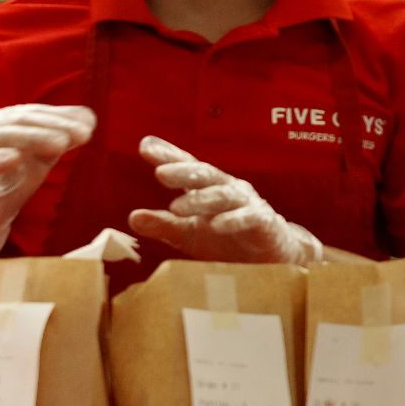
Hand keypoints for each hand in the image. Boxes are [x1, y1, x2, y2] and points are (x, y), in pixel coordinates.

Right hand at [0, 104, 96, 271]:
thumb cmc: (11, 183)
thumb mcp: (41, 158)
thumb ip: (60, 137)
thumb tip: (89, 118)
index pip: (31, 113)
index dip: (60, 117)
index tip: (90, 125)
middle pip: (18, 120)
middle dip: (52, 125)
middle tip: (83, 134)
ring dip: (32, 138)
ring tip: (61, 144)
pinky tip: (17, 157)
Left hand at [127, 137, 322, 264]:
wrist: (272, 259)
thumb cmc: (226, 241)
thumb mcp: (188, 235)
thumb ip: (163, 225)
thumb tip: (132, 217)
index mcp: (208, 188)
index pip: (187, 167)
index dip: (168, 155)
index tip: (145, 146)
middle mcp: (228, 189)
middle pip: (205, 175)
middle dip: (183, 172)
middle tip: (160, 173)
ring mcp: (248, 204)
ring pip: (224, 196)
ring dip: (201, 200)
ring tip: (177, 208)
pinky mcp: (265, 224)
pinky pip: (250, 218)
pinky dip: (233, 220)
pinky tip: (217, 225)